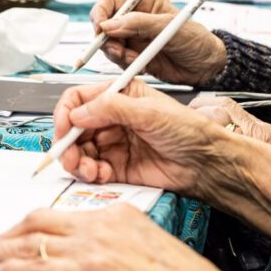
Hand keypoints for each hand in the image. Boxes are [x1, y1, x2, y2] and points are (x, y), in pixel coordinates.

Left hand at [0, 206, 248, 270]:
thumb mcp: (154, 249)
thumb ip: (122, 247)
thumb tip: (101, 260)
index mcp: (120, 215)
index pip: (66, 214)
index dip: (37, 224)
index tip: (24, 232)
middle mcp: (102, 227)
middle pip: (41, 222)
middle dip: (10, 231)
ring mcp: (92, 251)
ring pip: (31, 243)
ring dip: (1, 250)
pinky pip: (37, 270)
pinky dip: (11, 270)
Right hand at [50, 81, 270, 236]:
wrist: (207, 164)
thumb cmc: (190, 131)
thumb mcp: (149, 112)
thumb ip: (111, 108)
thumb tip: (78, 113)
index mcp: (120, 95)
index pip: (79, 99)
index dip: (65, 114)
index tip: (63, 130)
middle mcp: (113, 118)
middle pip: (74, 129)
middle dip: (68, 144)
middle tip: (70, 157)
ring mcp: (114, 143)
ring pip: (79, 152)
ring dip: (77, 162)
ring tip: (88, 170)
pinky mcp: (117, 167)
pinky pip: (91, 170)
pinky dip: (90, 175)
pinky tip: (100, 175)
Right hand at [89, 0, 226, 83]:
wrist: (207, 68)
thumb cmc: (196, 41)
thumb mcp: (169, 28)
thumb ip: (139, 24)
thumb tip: (110, 25)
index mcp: (144, 3)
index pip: (112, 1)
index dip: (101, 12)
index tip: (100, 27)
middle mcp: (135, 19)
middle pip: (104, 24)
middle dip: (106, 38)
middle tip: (117, 49)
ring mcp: (133, 39)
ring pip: (108, 44)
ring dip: (116, 53)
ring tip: (133, 58)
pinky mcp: (134, 56)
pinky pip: (118, 60)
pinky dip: (124, 64)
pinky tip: (139, 64)